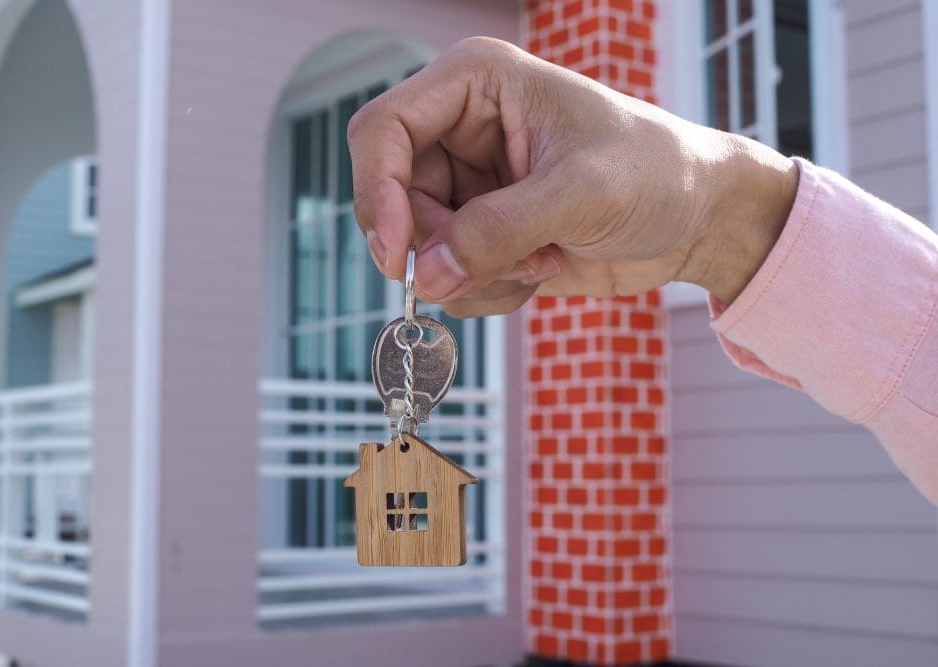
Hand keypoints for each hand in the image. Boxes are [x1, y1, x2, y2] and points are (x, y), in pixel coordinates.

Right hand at [347, 37, 798, 315]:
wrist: (697, 217)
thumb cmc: (657, 172)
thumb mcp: (582, 192)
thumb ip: (499, 230)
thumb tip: (427, 277)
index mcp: (474, 84)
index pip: (381, 132)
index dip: (378, 194)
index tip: (400, 257)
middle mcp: (460, 130)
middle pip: (394, 200)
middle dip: (445, 246)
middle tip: (512, 261)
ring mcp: (468, 185)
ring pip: (420, 249)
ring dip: (475, 273)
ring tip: (541, 259)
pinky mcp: (482, 232)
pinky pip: (448, 278)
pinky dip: (487, 289)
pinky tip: (541, 269)